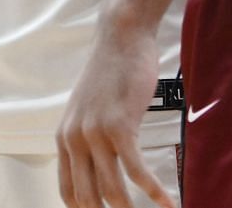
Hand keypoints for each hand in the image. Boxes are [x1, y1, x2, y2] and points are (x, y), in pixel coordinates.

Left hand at [57, 24, 172, 207]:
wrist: (120, 39)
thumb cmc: (110, 74)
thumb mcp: (86, 110)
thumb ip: (86, 138)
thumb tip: (97, 169)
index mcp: (64, 138)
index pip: (68, 193)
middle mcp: (74, 139)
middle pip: (89, 198)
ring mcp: (95, 134)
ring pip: (112, 191)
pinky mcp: (120, 127)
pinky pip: (136, 170)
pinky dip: (154, 190)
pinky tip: (167, 201)